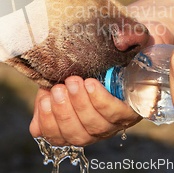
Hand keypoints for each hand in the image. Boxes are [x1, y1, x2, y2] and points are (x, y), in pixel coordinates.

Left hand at [29, 18, 173, 145]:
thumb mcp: (125, 40)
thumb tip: (123, 39)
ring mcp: (85, 130)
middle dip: (80, 105)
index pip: (118, 115)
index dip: (103, 102)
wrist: (86, 56)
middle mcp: (107, 124)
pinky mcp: (62, 129)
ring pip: (75, 135)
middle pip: (95, 128)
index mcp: (127, 106)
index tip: (90, 82)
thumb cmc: (109, 50)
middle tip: (71, 81)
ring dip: (62, 114)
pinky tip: (44, 101)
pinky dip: (46, 122)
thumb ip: (130, 37)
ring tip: (55, 90)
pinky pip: (54, 136)